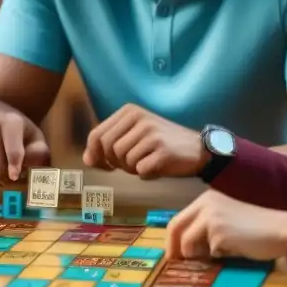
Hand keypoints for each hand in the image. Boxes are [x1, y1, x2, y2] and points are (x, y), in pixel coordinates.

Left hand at [83, 104, 207, 178]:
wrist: (198, 149)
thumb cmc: (161, 144)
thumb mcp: (133, 137)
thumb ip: (108, 145)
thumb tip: (87, 160)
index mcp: (129, 111)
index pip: (96, 135)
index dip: (95, 154)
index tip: (106, 164)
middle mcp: (139, 118)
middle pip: (107, 149)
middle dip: (114, 162)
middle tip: (129, 165)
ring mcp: (152, 134)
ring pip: (123, 160)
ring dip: (131, 169)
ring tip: (145, 164)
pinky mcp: (162, 151)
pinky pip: (140, 170)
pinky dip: (145, 175)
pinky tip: (156, 168)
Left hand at [167, 190, 286, 261]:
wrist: (279, 230)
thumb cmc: (255, 231)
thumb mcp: (224, 223)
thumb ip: (204, 230)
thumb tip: (183, 251)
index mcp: (205, 200)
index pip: (178, 220)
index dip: (172, 240)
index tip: (173, 257)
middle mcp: (205, 203)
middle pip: (175, 228)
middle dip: (174, 249)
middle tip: (176, 265)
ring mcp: (210, 216)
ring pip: (187, 243)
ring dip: (199, 255)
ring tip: (220, 255)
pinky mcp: (218, 230)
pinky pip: (207, 252)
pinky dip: (217, 257)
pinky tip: (234, 251)